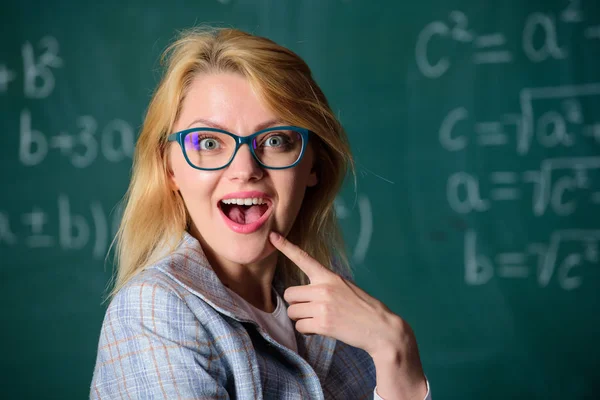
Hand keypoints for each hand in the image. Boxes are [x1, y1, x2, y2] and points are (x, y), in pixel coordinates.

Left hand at [268, 231, 422, 363]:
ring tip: (320, 319)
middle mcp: (323, 288)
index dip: (286, 247)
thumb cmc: (363, 308)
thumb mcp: (345, 287)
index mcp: (329, 277)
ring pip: (292, 312)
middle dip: (296, 304)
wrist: (381, 328)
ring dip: (301, 318)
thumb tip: (303, 294)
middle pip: (290, 294)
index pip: (303, 258)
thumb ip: (324, 285)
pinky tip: (322, 329)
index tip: (273, 236)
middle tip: (312, 310)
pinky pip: (300, 327)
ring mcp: (322, 306)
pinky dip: (308, 330)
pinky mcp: (323, 323)